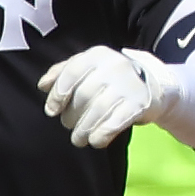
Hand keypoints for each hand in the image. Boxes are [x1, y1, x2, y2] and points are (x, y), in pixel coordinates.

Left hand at [37, 46, 176, 149]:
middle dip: (71, 116)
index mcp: (97, 55)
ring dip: (83, 130)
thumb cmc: (110, 79)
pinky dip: (101, 135)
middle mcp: (114, 65)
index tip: (51, 111)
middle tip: (68, 125)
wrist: (151, 87)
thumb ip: (62, 72)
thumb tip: (43, 85)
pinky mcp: (140, 104)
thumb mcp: (88, 68)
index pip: (71, 72)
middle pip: (83, 95)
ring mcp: (129, 84)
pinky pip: (114, 123)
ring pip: (97, 111)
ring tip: (79, 139)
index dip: (58, 94)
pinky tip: (96, 141)